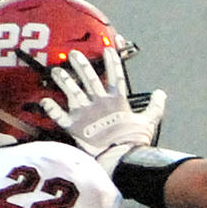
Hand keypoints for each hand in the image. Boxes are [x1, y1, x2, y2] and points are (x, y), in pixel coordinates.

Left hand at [41, 49, 166, 170]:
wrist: (120, 159)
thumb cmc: (135, 142)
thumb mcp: (149, 122)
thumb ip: (155, 106)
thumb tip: (162, 93)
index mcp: (117, 100)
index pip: (115, 75)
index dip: (112, 61)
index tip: (108, 48)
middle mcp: (99, 102)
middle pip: (89, 77)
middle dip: (81, 64)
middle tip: (73, 54)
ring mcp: (85, 113)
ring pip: (72, 91)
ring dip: (63, 80)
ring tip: (56, 71)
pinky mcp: (73, 126)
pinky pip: (59, 115)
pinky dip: (51, 108)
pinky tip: (44, 100)